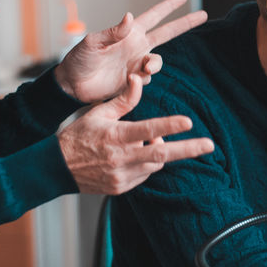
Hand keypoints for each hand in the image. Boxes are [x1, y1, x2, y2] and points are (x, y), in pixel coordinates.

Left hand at [54, 0, 205, 104]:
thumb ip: (113, 32)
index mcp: (129, 33)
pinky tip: (129, 79)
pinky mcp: (133, 82)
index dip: (168, 6)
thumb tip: (130, 16)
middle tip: (203, 15)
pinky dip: (141, 80)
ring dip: (154, 65)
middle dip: (184, 24)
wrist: (72, 85)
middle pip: (167, 34)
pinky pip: (146, 80)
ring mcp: (136, 64)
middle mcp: (137, 47)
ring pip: (157, 63)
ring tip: (145, 68)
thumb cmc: (79, 59)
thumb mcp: (93, 42)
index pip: (154, 16)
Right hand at [57, 77, 213, 194]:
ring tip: (147, 140)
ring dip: (159, 151)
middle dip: (188, 149)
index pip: (148, 129)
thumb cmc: (79, 135)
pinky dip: (146, 163)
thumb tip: (138, 78)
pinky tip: (133, 155)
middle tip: (210, 145)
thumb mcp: (99, 112)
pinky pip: (144, 175)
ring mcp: (121, 176)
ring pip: (155, 163)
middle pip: (162, 154)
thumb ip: (124, 99)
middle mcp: (121, 158)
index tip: (189, 122)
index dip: (169, 126)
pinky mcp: (121, 188)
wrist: (56, 168)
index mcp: (115, 136)